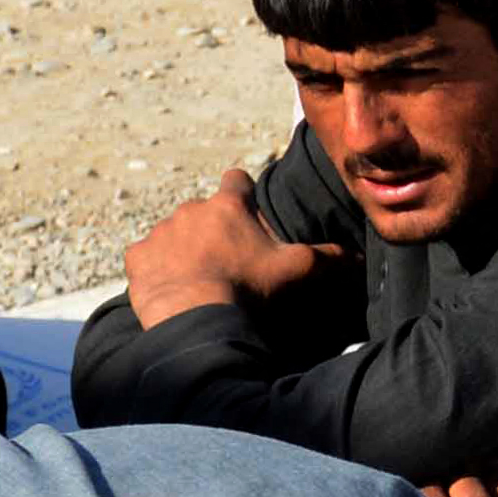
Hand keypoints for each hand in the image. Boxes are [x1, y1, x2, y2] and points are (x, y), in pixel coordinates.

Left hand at [120, 170, 326, 326]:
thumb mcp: (296, 270)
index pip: (235, 179)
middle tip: (230, 261)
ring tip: (200, 280)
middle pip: (203, 210)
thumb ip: (328, 257)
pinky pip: (146, 257)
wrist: (195, 316)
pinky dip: (157, 269)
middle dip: (213, 229)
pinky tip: (172, 289)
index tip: (247, 212)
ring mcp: (160, 233)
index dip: (242, 193)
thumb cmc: (249, 288)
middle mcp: (190, 210)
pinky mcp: (137, 258)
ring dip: (184, 249)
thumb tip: (360, 255)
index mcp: (228, 206)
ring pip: (174, 234)